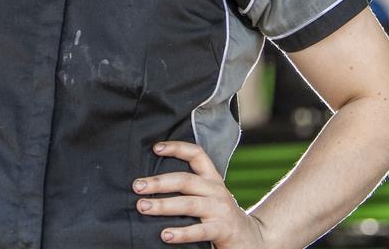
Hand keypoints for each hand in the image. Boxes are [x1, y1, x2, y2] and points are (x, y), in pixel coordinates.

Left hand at [133, 141, 269, 247]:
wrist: (251, 240)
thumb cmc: (220, 217)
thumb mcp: (209, 197)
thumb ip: (190, 190)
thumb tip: (153, 184)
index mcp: (212, 179)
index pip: (197, 154)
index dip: (177, 148)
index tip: (156, 148)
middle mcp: (216, 191)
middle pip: (186, 180)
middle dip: (159, 182)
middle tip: (137, 186)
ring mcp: (220, 210)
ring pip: (189, 204)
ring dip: (163, 205)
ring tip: (143, 207)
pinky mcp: (222, 230)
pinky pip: (199, 230)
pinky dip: (181, 233)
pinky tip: (165, 235)